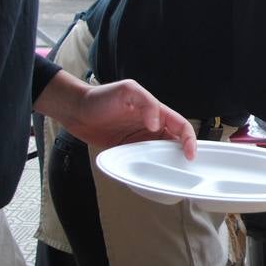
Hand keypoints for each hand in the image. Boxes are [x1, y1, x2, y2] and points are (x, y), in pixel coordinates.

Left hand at [35, 71, 195, 158]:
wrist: (75, 110)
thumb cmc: (100, 97)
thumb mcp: (127, 91)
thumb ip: (146, 103)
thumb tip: (156, 124)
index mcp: (157, 110)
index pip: (181, 125)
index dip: (189, 139)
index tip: (190, 154)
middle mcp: (151, 125)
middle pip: (175, 141)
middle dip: (182, 154)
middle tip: (183, 169)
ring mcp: (140, 138)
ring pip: (161, 152)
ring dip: (166, 162)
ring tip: (168, 174)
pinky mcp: (128, 149)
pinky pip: (144, 159)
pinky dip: (149, 166)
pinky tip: (149, 173)